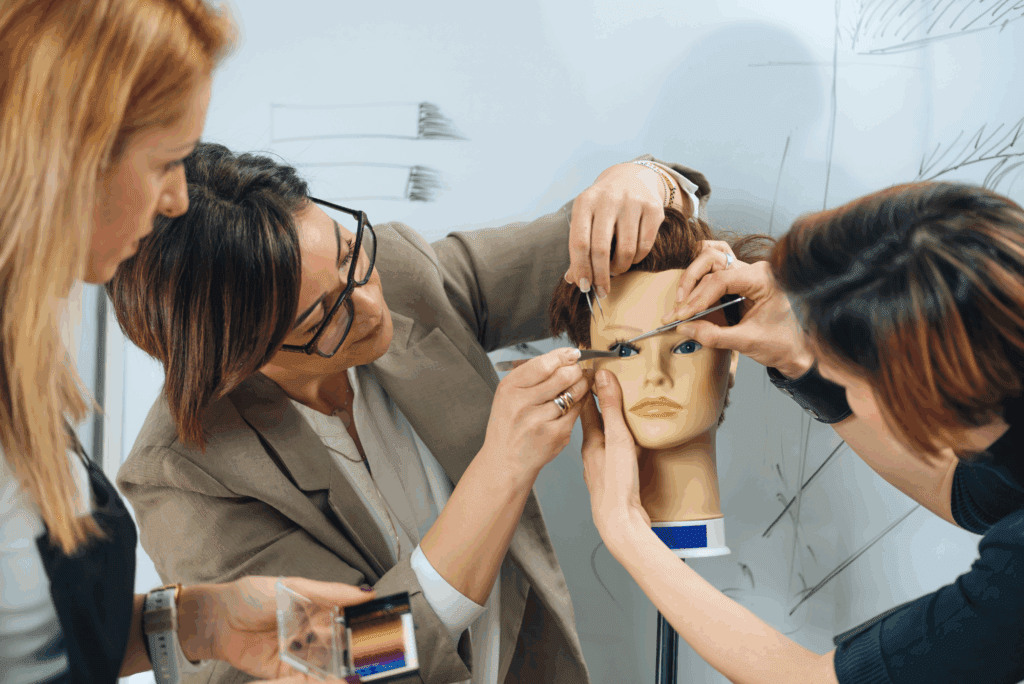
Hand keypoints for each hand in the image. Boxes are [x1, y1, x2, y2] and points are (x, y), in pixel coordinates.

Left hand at [182, 576, 373, 681]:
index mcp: (319, 609)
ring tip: (357, 677)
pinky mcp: (285, 674)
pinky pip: (306, 680)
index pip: (350, 619)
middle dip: (359, 655)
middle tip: (375, 660)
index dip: (368, 626)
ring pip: (329, 666)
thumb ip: (329, 592)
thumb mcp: (292, 587)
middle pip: (343, 647)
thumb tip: (366, 592)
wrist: (215, 620)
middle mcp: (313, 633)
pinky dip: (319, 683)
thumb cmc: (251, 596)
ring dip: (342, 672)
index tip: (387, 632)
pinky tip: (333, 681)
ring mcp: (300, 654)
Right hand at [483, 347, 590, 477]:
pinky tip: (572, 405)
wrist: (505, 460)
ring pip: (574, 393)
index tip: (572, 354)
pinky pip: (576, 411)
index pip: (543, 364)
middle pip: (563, 376)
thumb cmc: (509, 424)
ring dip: (581, 386)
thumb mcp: (509, 394)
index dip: (563, 356)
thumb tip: (564, 355)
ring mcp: (540, 421)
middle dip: (575, 370)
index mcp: (510, 388)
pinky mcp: (555, 435)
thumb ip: (532, 374)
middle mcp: (522, 404)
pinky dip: (578, 405)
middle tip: (577, 371)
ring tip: (578, 385)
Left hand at [565, 162, 671, 299]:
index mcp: (585, 202)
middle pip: (600, 249)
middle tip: (602, 290)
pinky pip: (645, 245)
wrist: (632, 177)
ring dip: (620, 268)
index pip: (579, 242)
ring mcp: (632, 201)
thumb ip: (579, 247)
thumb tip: (572, 279)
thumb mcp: (586, 218)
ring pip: (625, 250)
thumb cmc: (603, 206)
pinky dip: (637, 259)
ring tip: (617, 269)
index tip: (584, 286)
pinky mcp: (653, 207)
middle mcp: (607, 199)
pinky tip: (632, 257)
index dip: (581, 268)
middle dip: (600, 276)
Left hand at [579, 370, 649, 545]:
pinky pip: (613, 452)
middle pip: (594, 421)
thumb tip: (602, 378)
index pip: (586, 405)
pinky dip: (619, 440)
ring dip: (610, 422)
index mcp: (590, 441)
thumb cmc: (617, 486)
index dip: (589, 385)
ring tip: (620, 409)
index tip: (593, 368)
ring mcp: (601, 466)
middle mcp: (592, 452)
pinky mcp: (612, 479)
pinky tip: (628, 443)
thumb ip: (611, 408)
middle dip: (600, 402)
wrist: (619, 523)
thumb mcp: (617, 439)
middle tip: (608, 383)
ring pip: (603, 437)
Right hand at [660, 244, 813, 377]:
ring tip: (681, 306)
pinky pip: (713, 272)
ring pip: (709, 263)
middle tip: (679, 311)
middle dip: (691, 287)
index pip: (721, 278)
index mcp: (763, 278)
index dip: (698, 297)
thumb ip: (715, 335)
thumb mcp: (747, 342)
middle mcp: (753, 270)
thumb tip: (685, 328)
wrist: (796, 350)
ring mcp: (745, 273)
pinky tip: (689, 300)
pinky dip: (698, 283)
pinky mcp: (738, 283)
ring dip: (691, 282)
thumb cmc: (782, 343)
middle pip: (711, 262)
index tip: (683, 315)